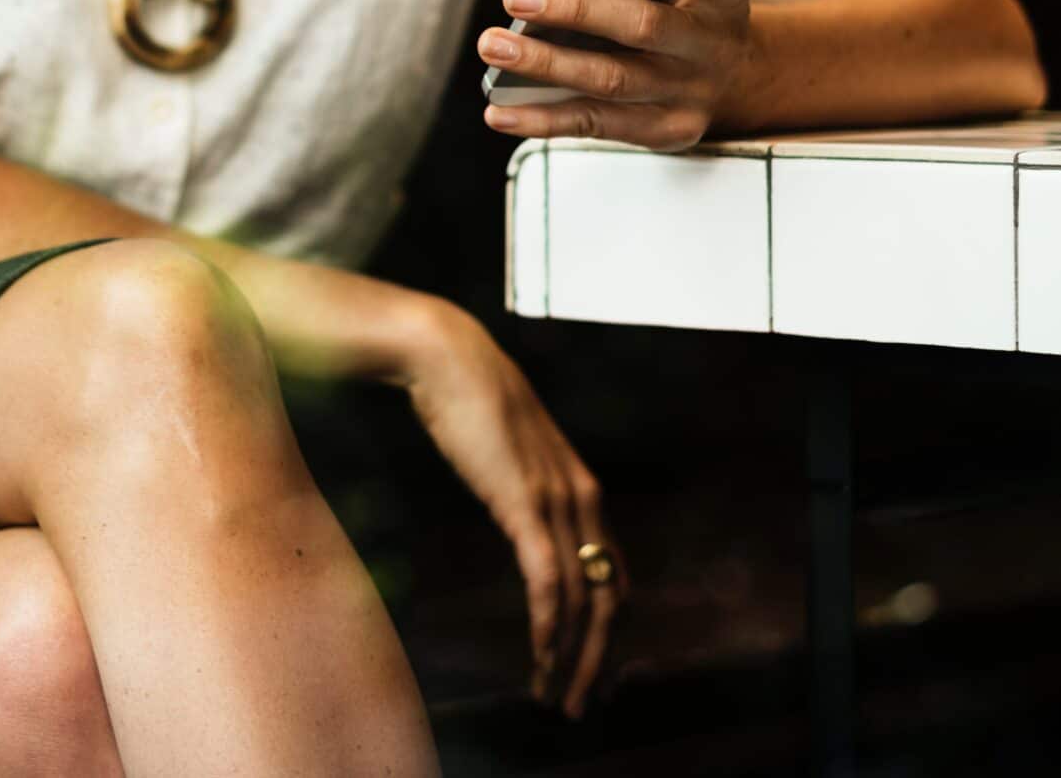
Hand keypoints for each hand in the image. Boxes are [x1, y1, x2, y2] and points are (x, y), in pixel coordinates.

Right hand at [400, 301, 628, 718]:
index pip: (612, 574)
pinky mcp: (527, 503)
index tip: (587, 666)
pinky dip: (549, 625)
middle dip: (598, 658)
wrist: (447, 356)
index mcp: (583, 488)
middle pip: (609, 596)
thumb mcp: (510, 454)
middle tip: (578, 703)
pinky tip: (541, 655)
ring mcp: (558, 500)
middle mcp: (583, 497)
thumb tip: (517, 513)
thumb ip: (524, 487)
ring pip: (583, 598)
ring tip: (555, 694)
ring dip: (571, 655)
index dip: (607, 628)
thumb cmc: (467, 399)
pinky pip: (548, 580)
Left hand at [476, 0, 754, 150]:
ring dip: (545, 64)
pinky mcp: (667, 131)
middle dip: (576, 10)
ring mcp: (692, 93)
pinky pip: (596, 125)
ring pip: (612, 79)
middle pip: (645, 25)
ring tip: (492, 44)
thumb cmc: (684, 5)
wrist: (736, 78)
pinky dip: (542, 118)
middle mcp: (715, 43)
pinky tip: (497, 111)